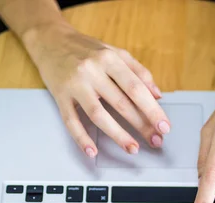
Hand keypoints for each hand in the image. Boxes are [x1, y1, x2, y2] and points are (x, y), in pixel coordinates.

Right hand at [24, 22, 169, 156]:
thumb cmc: (86, 49)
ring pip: (98, 114)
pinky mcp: (59, 96)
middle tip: (156, 140)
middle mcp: (92, 71)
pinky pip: (71, 121)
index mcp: (109, 59)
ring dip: (117, 134)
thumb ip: (138, 72)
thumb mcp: (114, 52)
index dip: (152, 109)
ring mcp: (75, 85)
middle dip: (141, 125)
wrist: (50, 39)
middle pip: (121, 103)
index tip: (164, 126)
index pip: (136, 88)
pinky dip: (81, 138)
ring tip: (132, 148)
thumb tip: (157, 95)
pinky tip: (92, 152)